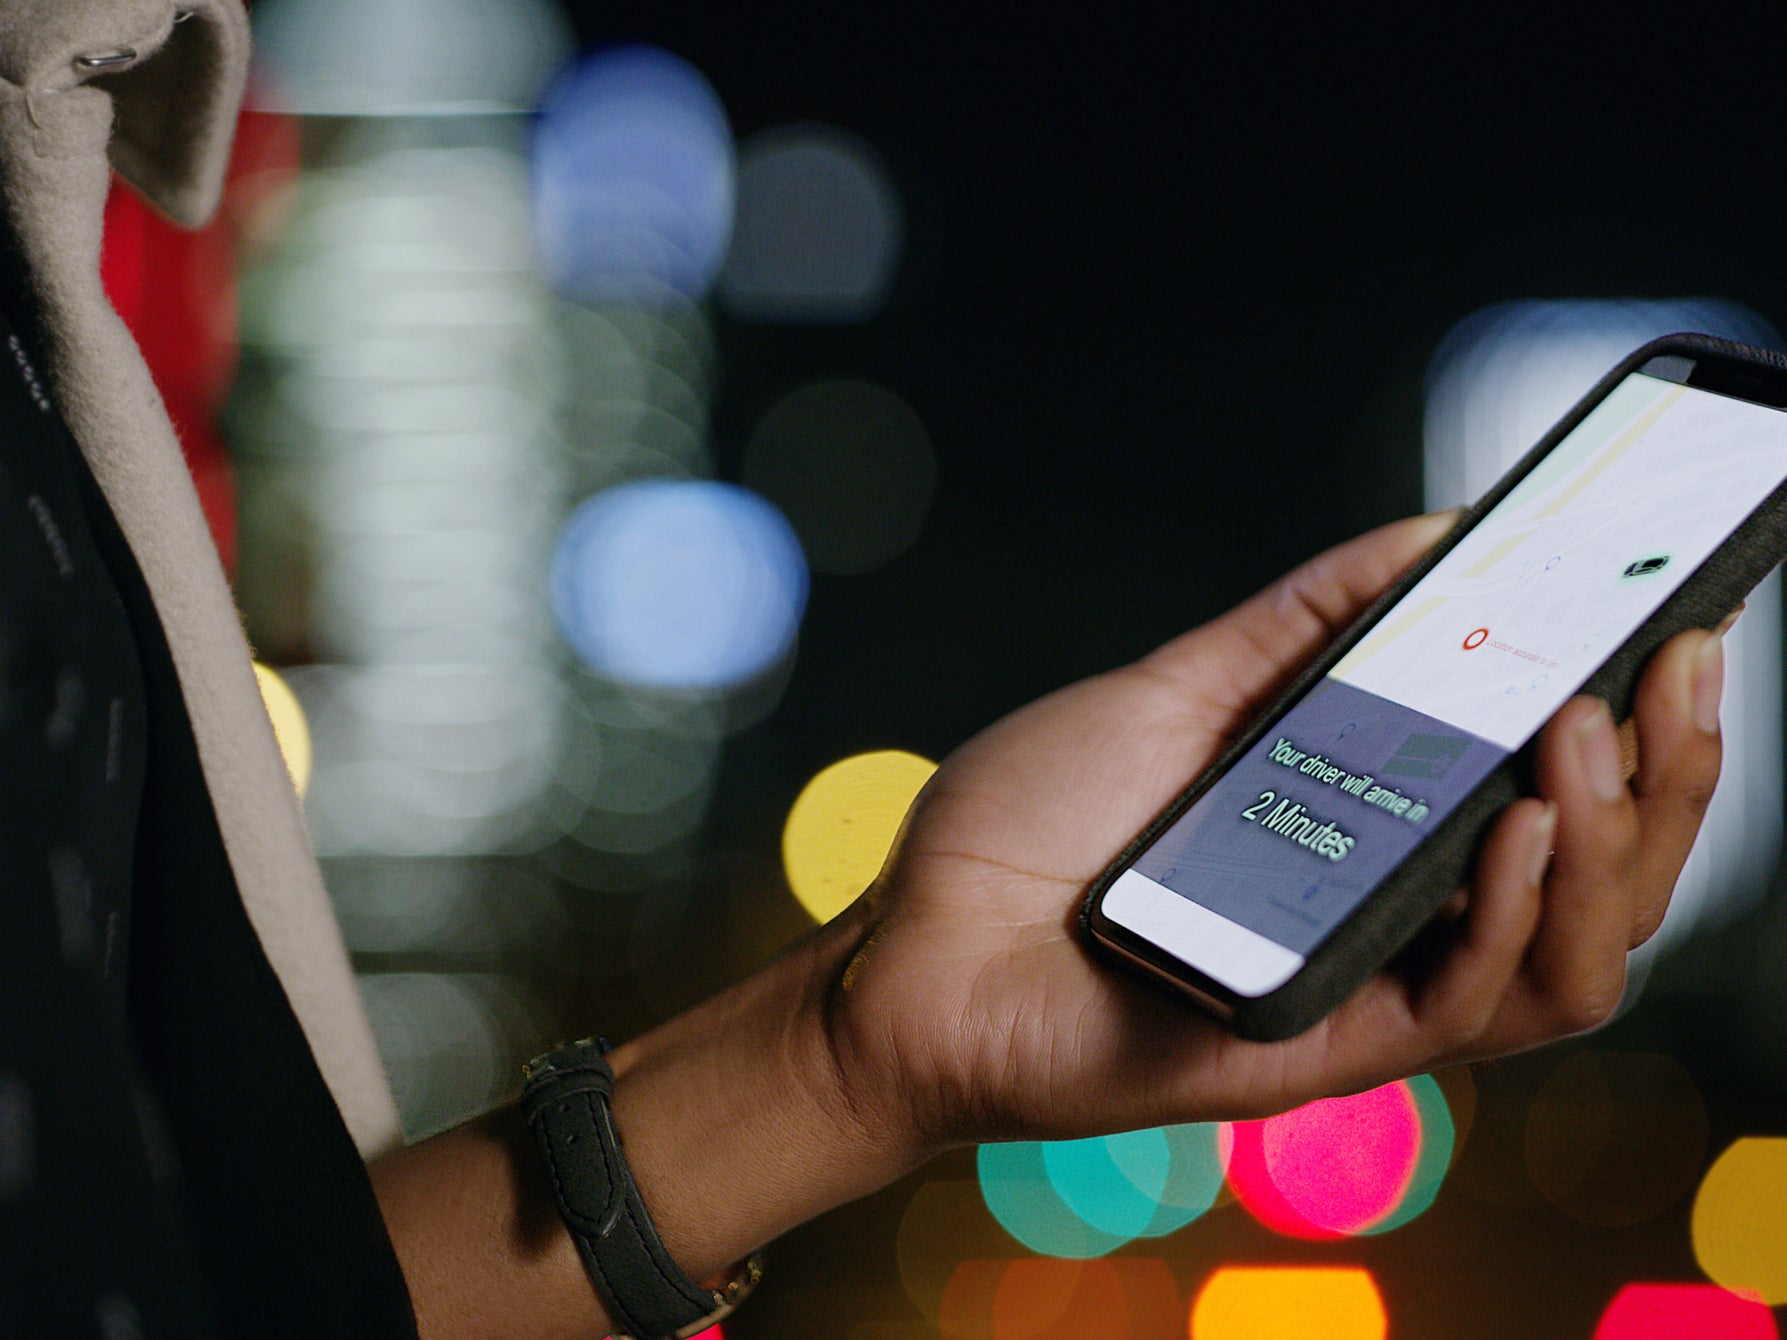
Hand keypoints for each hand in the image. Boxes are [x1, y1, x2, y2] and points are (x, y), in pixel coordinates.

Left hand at [823, 511, 1728, 1152]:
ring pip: (1572, 952)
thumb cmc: (1026, 829)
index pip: (1551, 792)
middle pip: (1597, 872)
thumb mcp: (1171, 693)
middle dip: (1667, 769)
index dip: (1638, 720)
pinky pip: (1469, 1003)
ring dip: (1613, 841)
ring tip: (1589, 728)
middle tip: (1679, 658)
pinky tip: (1518, 824)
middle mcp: (1390, 913)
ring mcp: (1366, 985)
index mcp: (1368, 832)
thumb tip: (1430, 532)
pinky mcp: (1326, 1048)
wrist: (911, 947)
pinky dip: (1517, 916)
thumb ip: (1299, 629)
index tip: (1677, 615)